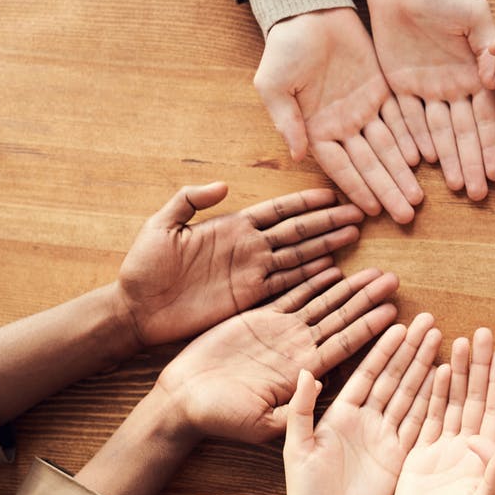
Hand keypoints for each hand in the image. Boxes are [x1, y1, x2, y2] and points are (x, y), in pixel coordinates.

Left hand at [118, 183, 363, 345]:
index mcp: (231, 226)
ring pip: (298, 256)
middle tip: (358, 213)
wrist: (136, 309)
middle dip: (327, 221)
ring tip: (353, 235)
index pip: (277, 210)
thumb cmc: (143, 267)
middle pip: (297, 231)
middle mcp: (248, 248)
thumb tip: (223, 185)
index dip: (305, 202)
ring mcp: (251, 273)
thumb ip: (189, 201)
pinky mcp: (248, 298)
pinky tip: (331, 269)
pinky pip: (285, 285)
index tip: (332, 194)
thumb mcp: (161, 226)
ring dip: (326, 245)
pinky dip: (309, 277)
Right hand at [154, 267, 399, 442]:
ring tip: (374, 271)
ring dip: (348, 287)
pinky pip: (291, 293)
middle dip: (368, 300)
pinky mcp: (261, 318)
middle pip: (342, 318)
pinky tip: (332, 266)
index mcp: (303, 371)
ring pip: (323, 303)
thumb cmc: (221, 418)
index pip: (345, 344)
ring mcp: (282, 332)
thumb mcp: (262, 423)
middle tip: (394, 280)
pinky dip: (311, 280)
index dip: (369, 328)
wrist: (184, 400)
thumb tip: (322, 386)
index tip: (394, 312)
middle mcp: (299, 348)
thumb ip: (295, 409)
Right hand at [255, 8, 423, 222]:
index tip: (374, 211)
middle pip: (370, 164)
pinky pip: (400, 118)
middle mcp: (343, 126)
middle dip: (388, 189)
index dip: (357, 188)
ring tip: (418, 197)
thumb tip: (297, 155)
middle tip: (407, 214)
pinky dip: (412, 138)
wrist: (307, 10)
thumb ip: (286, 120)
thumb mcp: (274, 84)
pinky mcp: (382, 89)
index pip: (341, 167)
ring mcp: (364, 109)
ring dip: (403, 172)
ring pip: (389, 147)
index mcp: (316, 130)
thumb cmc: (283, 48)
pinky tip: (424, 159)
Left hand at [278, 314, 442, 494]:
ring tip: (441, 341)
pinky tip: (445, 381)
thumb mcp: (296, 447)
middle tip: (429, 322)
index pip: (368, 373)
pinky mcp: (399, 456)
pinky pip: (419, 423)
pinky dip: (433, 402)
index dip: (383, 350)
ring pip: (410, 395)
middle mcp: (366, 420)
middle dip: (411, 349)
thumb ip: (301, 409)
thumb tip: (306, 371)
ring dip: (425, 369)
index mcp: (341, 414)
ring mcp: (385, 437)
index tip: (399, 325)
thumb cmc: (304, 491)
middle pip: (393, 377)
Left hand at [367, 0, 494, 200]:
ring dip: (448, 161)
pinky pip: (407, 120)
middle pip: (464, 134)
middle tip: (478, 195)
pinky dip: (415, 141)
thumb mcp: (473, 14)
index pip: (487, 118)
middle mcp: (453, 89)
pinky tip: (423, 164)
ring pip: (438, 133)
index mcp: (475, 74)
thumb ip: (486, 47)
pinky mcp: (399, 88)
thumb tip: (492, 81)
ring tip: (457, 187)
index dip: (493, 146)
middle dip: (472, 164)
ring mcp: (426, 91)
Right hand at [390, 328, 494, 494]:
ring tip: (458, 340)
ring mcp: (443, 450)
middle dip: (478, 366)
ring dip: (456, 372)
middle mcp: (467, 449)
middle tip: (483, 332)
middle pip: (474, 398)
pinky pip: (427, 417)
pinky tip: (436, 369)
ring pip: (451, 402)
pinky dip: (432, 394)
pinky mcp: (419, 455)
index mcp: (485, 459)